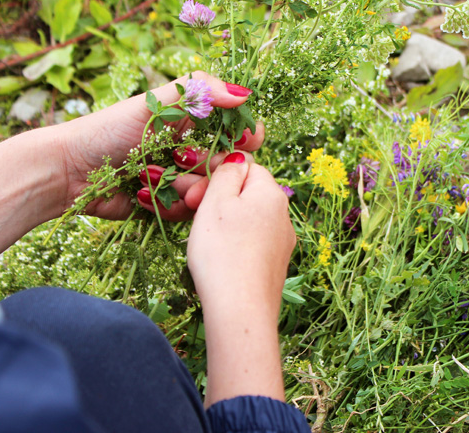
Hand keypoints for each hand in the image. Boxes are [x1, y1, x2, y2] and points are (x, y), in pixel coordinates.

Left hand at [57, 72, 264, 220]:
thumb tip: (245, 95)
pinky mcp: (170, 207)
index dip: (247, 135)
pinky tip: (145, 196)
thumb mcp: (155, 101)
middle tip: (186, 163)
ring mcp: (183, 181)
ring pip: (213, 193)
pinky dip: (171, 206)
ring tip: (160, 182)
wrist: (69, 171)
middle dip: (214, 168)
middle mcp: (194, 151)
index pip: (239, 130)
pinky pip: (190, 214)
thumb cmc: (109, 130)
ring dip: (189, 189)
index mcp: (194, 122)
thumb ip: (201, 90)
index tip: (246, 139)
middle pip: (232, 165)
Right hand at [186, 154, 295, 404]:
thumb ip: (226, 173)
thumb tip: (238, 158)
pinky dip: (231, 240)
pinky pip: (250, 240)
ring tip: (195, 231)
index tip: (190, 184)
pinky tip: (214, 254)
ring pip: (246, 217)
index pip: (246, 165)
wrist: (241, 310)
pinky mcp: (274, 265)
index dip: (216, 170)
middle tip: (185, 205)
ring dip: (220, 217)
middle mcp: (283, 215)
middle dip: (214, 194)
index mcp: (271, 192)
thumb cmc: (223, 252)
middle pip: (246, 192)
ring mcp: (281, 242)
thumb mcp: (216, 202)